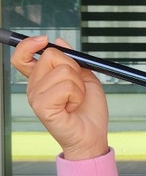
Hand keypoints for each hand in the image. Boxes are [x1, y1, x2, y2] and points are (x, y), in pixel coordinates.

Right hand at [10, 35, 108, 160]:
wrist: (92, 136)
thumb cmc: (89, 111)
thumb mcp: (85, 78)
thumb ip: (72, 60)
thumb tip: (59, 40)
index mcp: (41, 79)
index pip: (22, 56)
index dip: (29, 44)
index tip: (43, 39)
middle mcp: (34, 87)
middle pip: (51, 55)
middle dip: (73, 68)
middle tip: (77, 89)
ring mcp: (36, 97)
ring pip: (63, 71)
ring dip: (78, 86)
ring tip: (76, 101)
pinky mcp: (42, 107)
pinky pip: (65, 87)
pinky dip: (77, 96)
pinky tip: (72, 108)